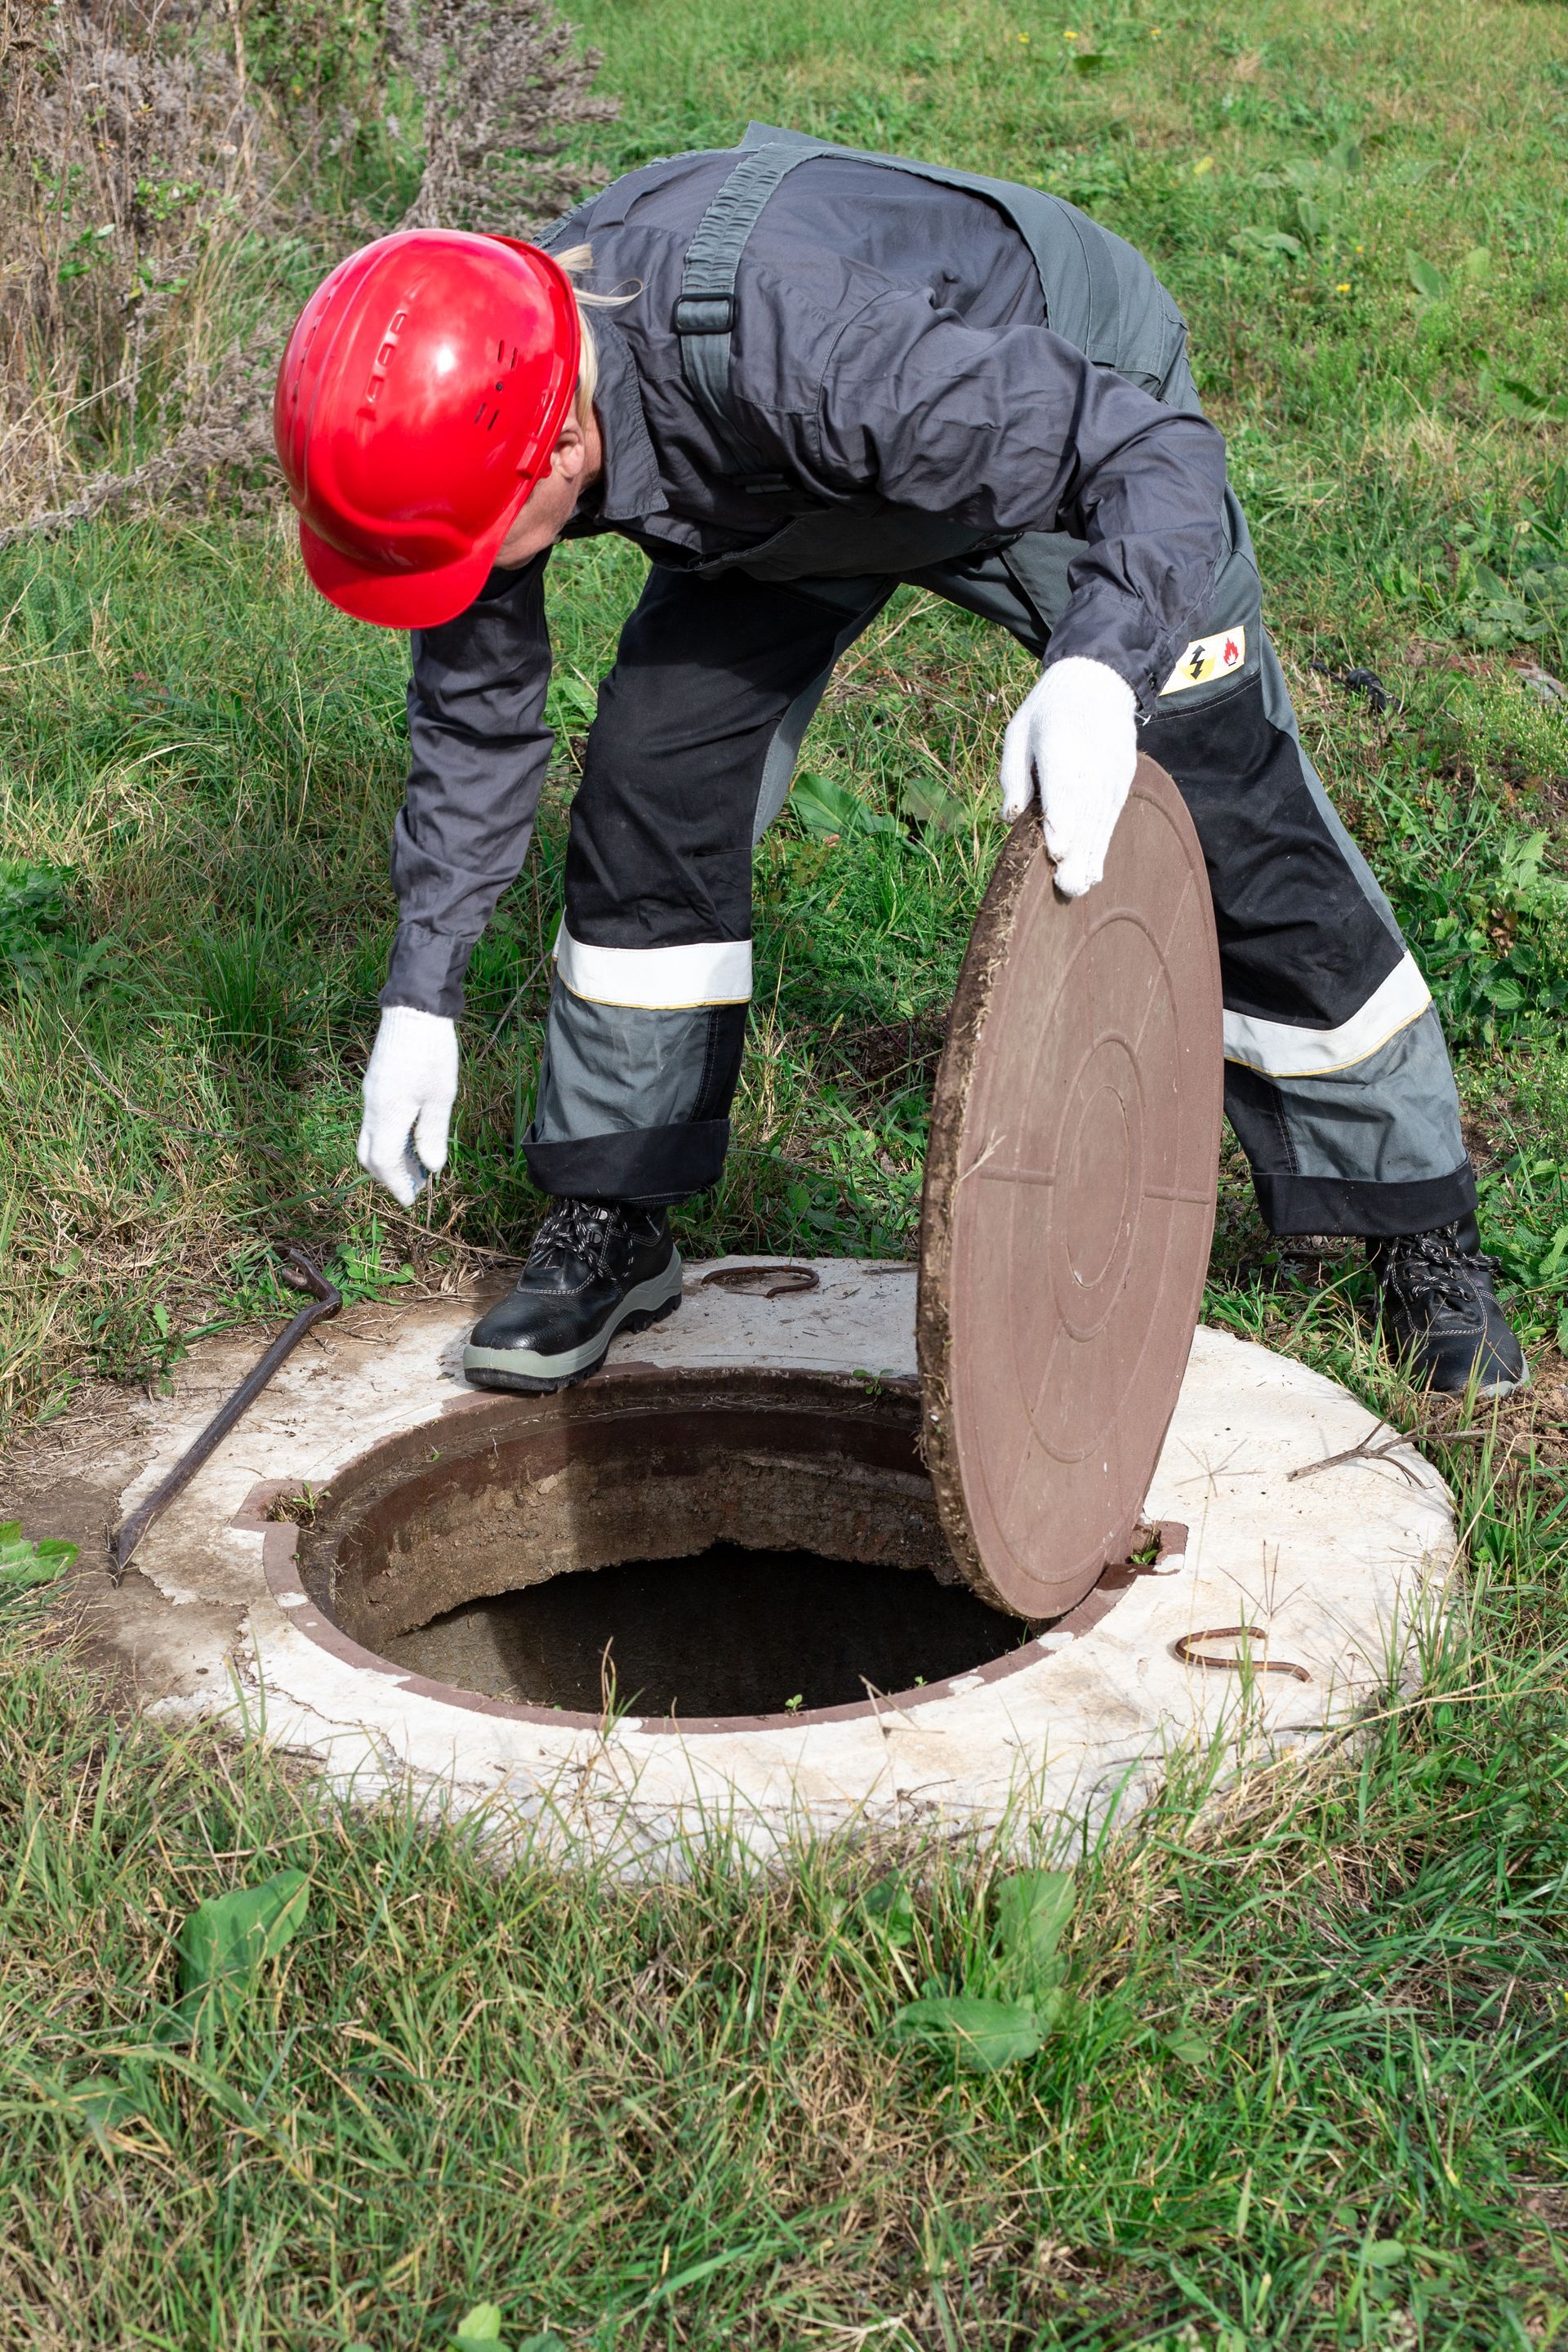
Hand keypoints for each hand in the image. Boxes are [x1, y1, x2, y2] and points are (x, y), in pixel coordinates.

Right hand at [357, 1006, 458, 1206]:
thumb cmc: (431, 1053)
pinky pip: (375, 1122)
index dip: (397, 1184)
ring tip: (418, 1166)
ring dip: (390, 1158)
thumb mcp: (440, 1097)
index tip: (412, 1200)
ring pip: (370, 1138)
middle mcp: (371, 1108)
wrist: (413, 1009)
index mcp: (386, 1114)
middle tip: (414, 1187)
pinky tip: (411, 1137)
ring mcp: (370, 1095)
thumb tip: (431, 1168)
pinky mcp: (375, 1084)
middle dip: (389, 1176)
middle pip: (369, 1155)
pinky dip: (389, 1138)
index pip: (384, 1162)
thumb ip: (432, 1134)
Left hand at [999, 656, 1137, 897]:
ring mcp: (1112, 771)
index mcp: (1059, 744)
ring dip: (1090, 856)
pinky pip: (1111, 816)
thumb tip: (1010, 816)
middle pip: (1085, 811)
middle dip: (1076, 852)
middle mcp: (1091, 760)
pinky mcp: (1123, 779)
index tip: (1057, 851)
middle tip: (1066, 888)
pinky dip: (1102, 845)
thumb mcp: (1018, 732)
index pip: (1063, 786)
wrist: (1099, 681)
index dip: (1062, 819)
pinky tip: (1093, 872)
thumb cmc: (1047, 711)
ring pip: (1101, 820)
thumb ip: (1013, 774)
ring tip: (1079, 888)